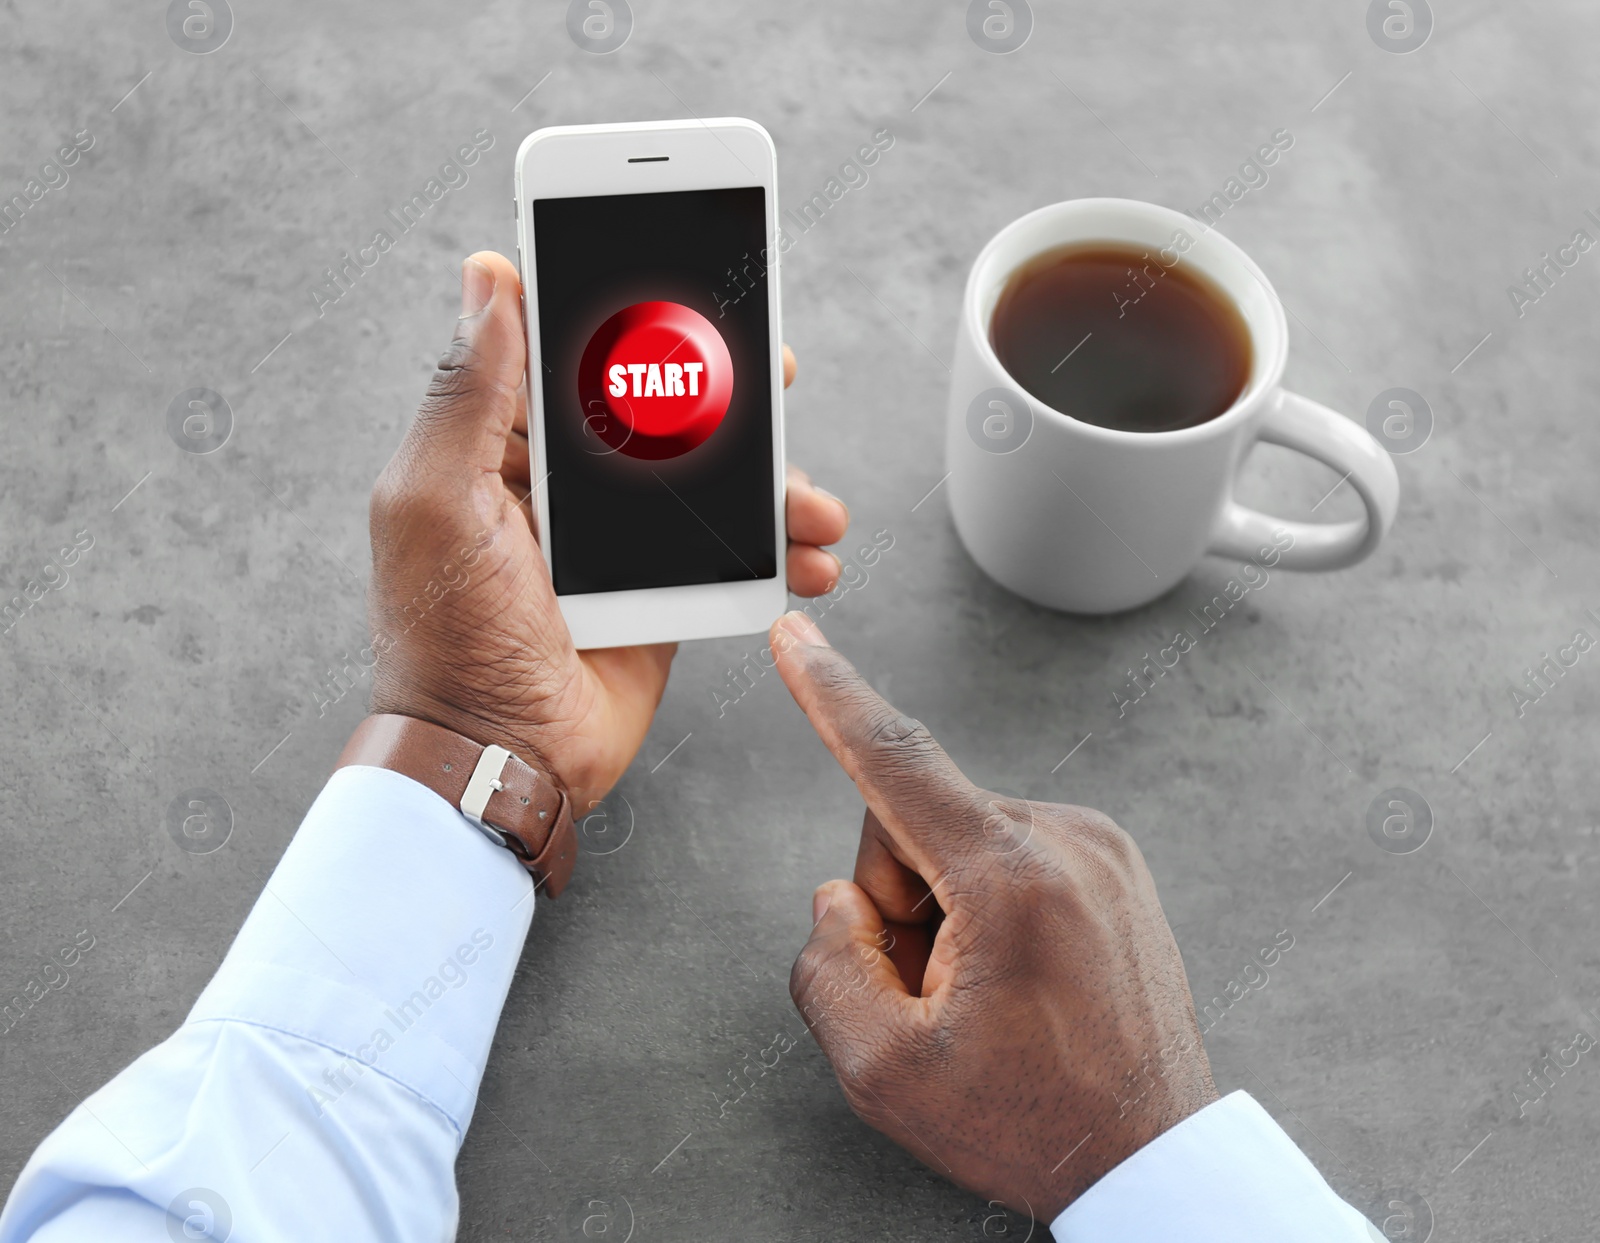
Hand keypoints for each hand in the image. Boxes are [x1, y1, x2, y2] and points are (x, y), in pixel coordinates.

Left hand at [365, 252, 848, 813]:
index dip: (624, 316)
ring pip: (707, 481)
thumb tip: (487, 277)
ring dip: (771, 482)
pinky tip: (811, 554)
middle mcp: (560, 486)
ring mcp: (617, 542)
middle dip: (726, 394)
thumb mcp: (438, 500)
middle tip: (776, 373)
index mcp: (498, 448)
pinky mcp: (660, 593)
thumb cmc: (446, 634)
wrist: (498, 757)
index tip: (684, 283)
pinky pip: (729, 552)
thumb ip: (469, 393)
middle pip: (657, 410)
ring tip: (814, 504)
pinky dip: (779, 552)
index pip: (568, 357)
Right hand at [769, 611, 1217, 1221]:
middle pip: (912, 819)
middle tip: (931, 992)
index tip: (796, 637)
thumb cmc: (1032, 1123)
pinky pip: (1008, 852)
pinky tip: (1017, 980)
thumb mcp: (884, 1072)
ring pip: (958, 836)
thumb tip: (838, 898)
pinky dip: (986, 904)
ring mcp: (1100, 848)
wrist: (1151, 1159)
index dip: (829, 696)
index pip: (895, 761)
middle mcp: (1067, 842)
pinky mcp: (1113, 863)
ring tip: (983, 997)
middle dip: (896, 899)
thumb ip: (826, 966)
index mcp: (1012, 880)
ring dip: (942, 908)